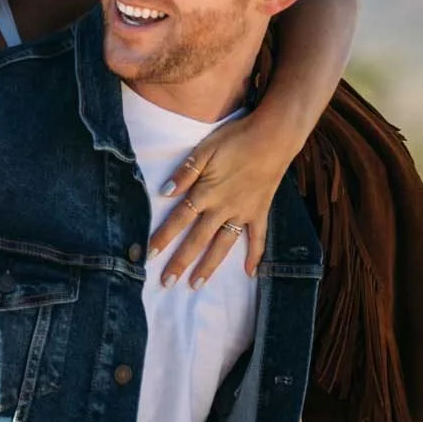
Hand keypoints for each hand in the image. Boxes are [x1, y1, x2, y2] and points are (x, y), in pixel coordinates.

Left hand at [150, 113, 296, 285]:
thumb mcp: (205, 149)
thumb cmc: (236, 139)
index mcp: (206, 192)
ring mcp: (243, 213)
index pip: (179, 220)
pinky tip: (250, 273)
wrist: (274, 136)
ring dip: (209, 266)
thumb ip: (186, 172)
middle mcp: (222, 208)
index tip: (149, 255)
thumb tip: (165, 192)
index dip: (163, 237)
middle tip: (166, 283)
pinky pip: (257, 238)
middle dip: (180, 262)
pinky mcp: (260, 212)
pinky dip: (255, 256)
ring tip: (196, 284)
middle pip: (197, 239)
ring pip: (223, 245)